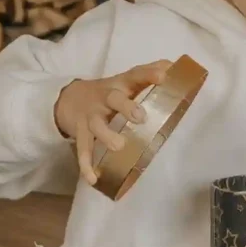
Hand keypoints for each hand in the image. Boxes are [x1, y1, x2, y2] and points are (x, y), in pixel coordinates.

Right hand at [54, 60, 171, 185]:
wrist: (69, 99)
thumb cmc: (109, 92)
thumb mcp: (126, 81)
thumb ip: (149, 74)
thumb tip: (176, 67)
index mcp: (120, 85)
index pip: (135, 75)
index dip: (148, 74)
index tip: (163, 76)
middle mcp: (105, 98)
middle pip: (113, 98)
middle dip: (126, 106)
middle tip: (141, 117)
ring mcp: (91, 116)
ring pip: (96, 125)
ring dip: (106, 135)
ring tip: (119, 146)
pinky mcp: (80, 133)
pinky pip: (83, 150)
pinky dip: (86, 165)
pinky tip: (94, 178)